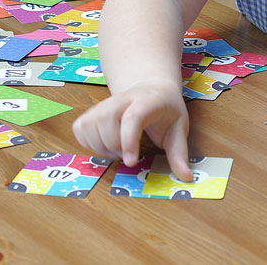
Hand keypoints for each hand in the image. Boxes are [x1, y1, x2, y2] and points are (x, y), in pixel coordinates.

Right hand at [72, 78, 192, 180]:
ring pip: (90, 123)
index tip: (131, 162)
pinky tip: (103, 145)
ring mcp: (106, 103)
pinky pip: (80, 126)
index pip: (133, 117)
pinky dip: (87, 141)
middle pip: (106, 119)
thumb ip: (180, 153)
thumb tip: (186, 178)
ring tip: (117, 151)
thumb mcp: (179, 128)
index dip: (129, 140)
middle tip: (128, 156)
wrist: (152, 88)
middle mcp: (123, 99)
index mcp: (147, 101)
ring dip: (100, 145)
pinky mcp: (94, 111)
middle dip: (113, 145)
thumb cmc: (166, 109)